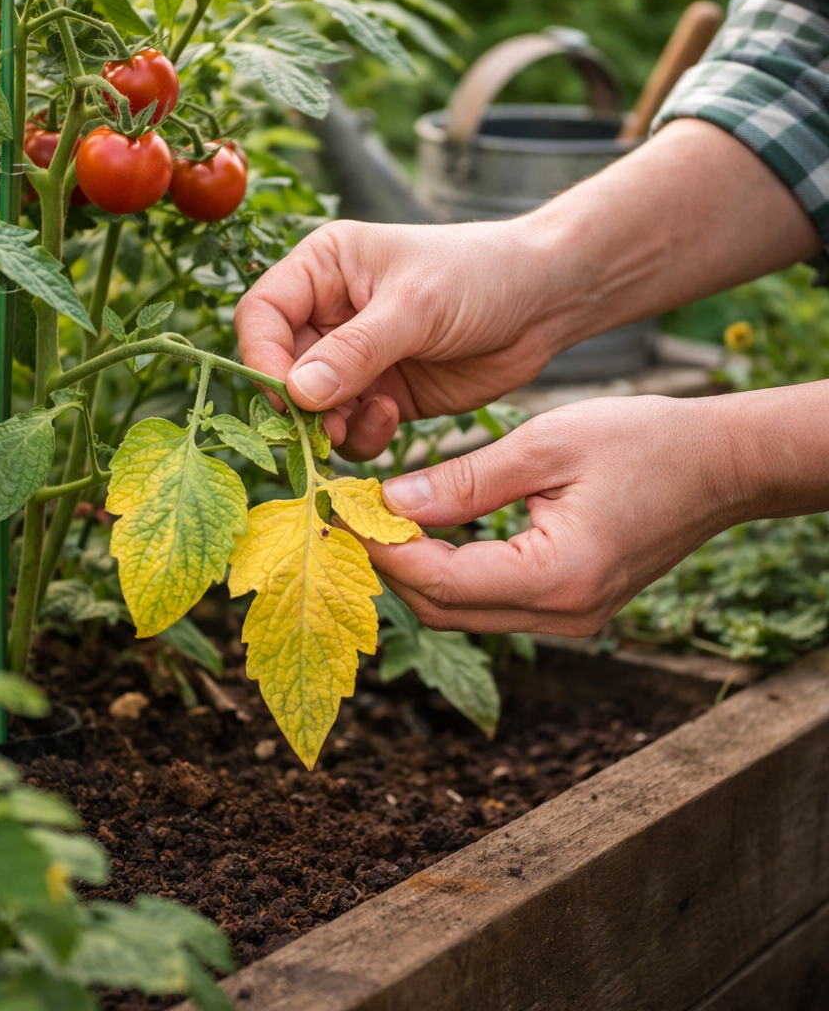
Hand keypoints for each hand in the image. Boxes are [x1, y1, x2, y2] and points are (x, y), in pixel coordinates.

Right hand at [235, 219, 558, 460]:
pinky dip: (361, 435)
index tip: (289, 399)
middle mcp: (329, 313)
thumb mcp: (416, 305)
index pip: (261, 316)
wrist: (544, 303)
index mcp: (322, 268)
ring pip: (311, 408)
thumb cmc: (481, 275)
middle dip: (297, 405)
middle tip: (323, 430)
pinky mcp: (382, 395)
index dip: (263, 359)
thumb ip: (356, 350)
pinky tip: (392, 416)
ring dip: (329, 426)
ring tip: (364, 422)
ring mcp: (355, 359)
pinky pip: (350, 429)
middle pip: (279, 369)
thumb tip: (297, 393)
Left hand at [360, 394, 763, 635]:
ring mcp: (570, 620)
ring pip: (463, 613)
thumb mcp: (544, 446)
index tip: (342, 514)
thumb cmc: (645, 442)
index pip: (438, 581)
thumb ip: (463, 482)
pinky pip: (491, 604)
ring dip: (418, 573)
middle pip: (443, 610)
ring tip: (382, 522)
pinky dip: (453, 574)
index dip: (381, 550)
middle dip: (391, 567)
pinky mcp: (571, 609)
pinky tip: (431, 535)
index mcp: (556, 576)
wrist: (722, 465)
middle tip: (353, 519)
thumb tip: (390, 505)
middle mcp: (562, 615)